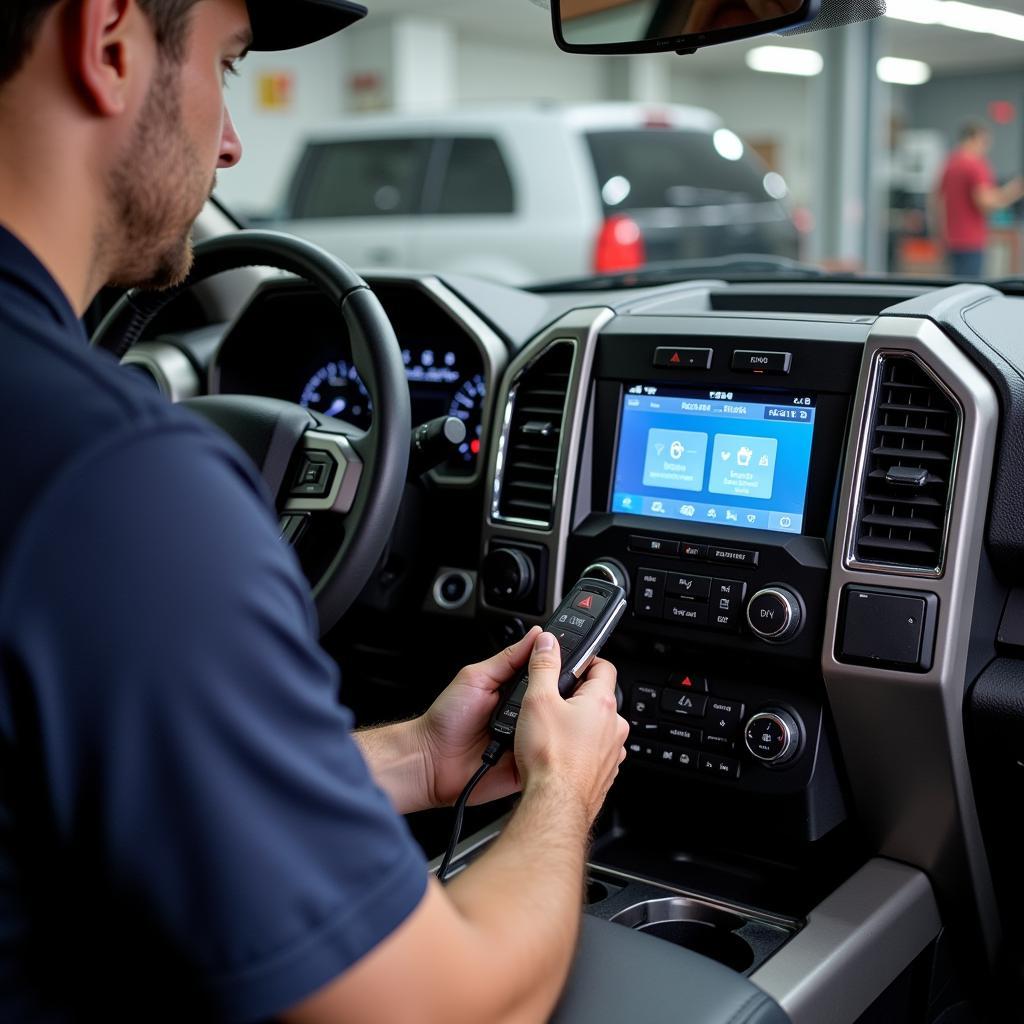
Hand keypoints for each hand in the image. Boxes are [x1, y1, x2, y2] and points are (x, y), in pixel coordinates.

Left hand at [416, 627, 542, 807]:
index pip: (546, 676)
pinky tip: (540, 744)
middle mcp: (525, 716)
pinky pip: (547, 758)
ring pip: (556, 731)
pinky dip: (547, 751)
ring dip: (553, 725)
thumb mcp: (477, 677)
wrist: (431, 760)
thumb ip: (508, 658)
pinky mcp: (528, 765)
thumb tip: (536, 635)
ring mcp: (528, 741)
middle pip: (556, 704)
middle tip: (547, 696)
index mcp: (516, 691)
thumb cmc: (447, 719)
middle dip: (559, 698)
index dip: (558, 669)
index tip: (571, 659)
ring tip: (537, 722)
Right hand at [514, 633, 627, 824]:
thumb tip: (548, 642)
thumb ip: (543, 666)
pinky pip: (594, 752)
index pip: (603, 665)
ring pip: (597, 726)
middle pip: (598, 697)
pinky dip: (579, 749)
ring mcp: (612, 752)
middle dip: (576, 695)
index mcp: (602, 703)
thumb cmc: (549, 757)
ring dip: (578, 724)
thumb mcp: (537, 700)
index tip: (569, 663)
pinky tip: (558, 754)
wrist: (554, 804)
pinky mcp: (605, 773)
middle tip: (551, 701)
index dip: (584, 660)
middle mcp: (614, 726)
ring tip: (551, 731)